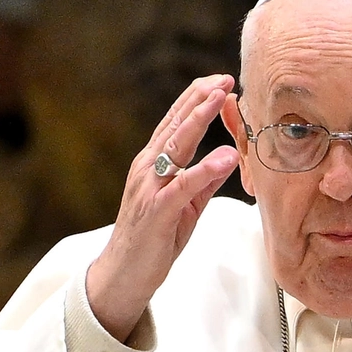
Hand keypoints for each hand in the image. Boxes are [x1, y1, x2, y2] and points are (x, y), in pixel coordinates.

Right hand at [85, 73, 242, 340]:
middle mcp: (147, 168)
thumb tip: (227, 159)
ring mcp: (149, 187)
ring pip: (175, 146)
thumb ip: (203, 182)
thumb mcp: (185, 206)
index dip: (198, 100)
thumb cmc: (154, 239)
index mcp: (153, 164)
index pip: (176, 123)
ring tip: (222, 98)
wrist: (124, 274)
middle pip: (175, 125)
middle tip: (224, 77)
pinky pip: (182, 186)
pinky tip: (224, 156)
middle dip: (200, 98)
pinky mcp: (157, 211)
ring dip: (199, 119)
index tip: (221, 81)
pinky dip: (205, 169)